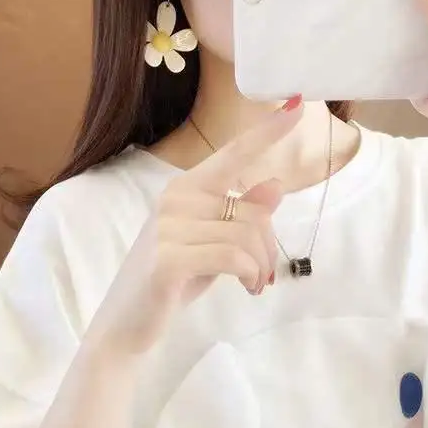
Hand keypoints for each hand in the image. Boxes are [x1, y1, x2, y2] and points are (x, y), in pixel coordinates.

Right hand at [88, 98, 303, 355]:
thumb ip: (240, 216)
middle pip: (254, 212)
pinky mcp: (168, 259)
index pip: (233, 154)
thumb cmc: (172, 282)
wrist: (127, 325)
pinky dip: (249, 274)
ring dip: (261, 267)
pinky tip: (246, 288)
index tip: (300, 103)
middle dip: (270, 249)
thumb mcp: (212, 245)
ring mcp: (168, 228)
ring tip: (254, 285)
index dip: (268, 131)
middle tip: (264, 277)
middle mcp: (175, 199)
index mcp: (185, 189)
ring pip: (247, 236)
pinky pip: (232, 257)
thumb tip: (275, 186)